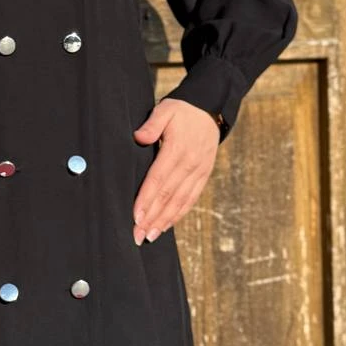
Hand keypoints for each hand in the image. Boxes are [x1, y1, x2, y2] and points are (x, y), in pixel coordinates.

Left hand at [131, 98, 218, 245]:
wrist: (210, 109)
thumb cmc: (182, 110)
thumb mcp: (165, 110)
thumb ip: (152, 124)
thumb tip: (138, 137)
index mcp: (178, 149)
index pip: (159, 178)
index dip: (147, 199)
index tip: (135, 216)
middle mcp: (190, 164)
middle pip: (168, 196)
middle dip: (151, 217)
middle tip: (137, 235)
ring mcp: (199, 172)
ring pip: (180, 201)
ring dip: (164, 221)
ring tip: (149, 236)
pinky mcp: (203, 176)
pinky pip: (191, 199)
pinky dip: (178, 214)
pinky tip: (166, 225)